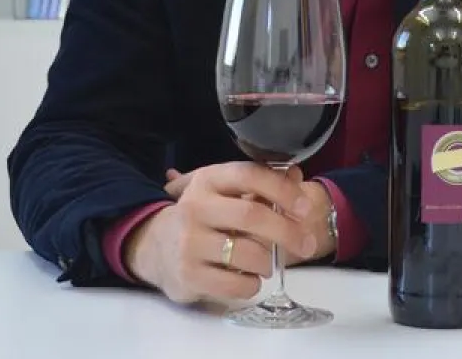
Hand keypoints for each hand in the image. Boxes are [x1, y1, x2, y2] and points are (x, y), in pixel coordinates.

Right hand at [122, 161, 318, 303]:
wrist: (154, 246)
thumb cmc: (203, 216)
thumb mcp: (225, 192)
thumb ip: (260, 184)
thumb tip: (295, 175)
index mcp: (208, 179)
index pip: (250, 175)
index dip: (283, 190)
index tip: (305, 207)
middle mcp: (195, 207)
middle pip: (252, 216)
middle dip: (288, 232)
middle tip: (307, 244)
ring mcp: (189, 242)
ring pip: (247, 253)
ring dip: (268, 261)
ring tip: (268, 262)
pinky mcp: (189, 275)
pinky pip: (235, 285)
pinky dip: (252, 284)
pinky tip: (250, 279)